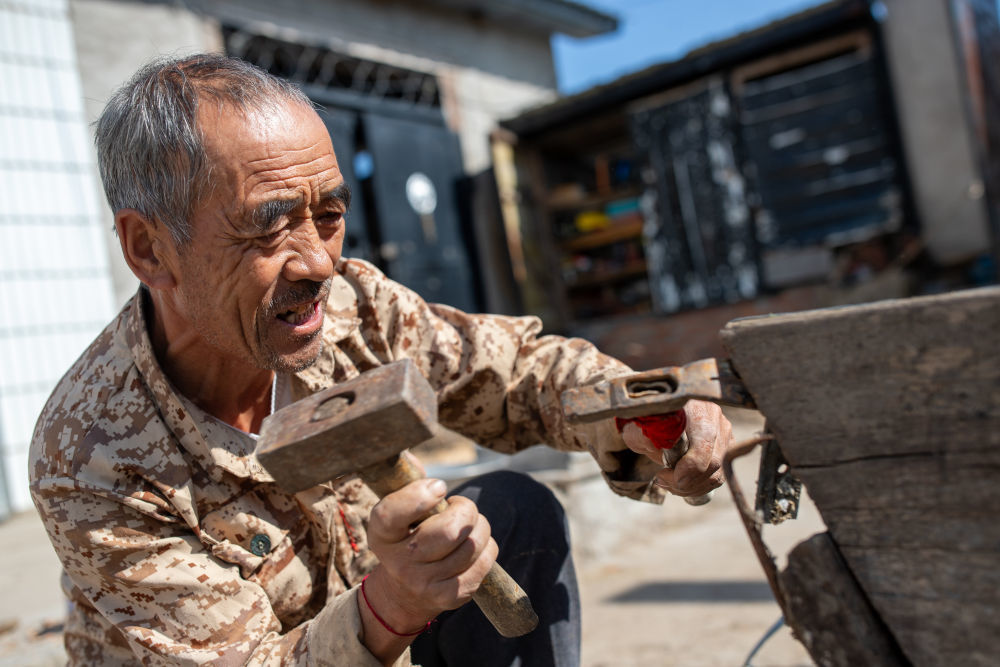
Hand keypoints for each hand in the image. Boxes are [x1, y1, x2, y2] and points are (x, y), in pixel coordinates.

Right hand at [364, 478, 497, 632]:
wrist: (404, 591)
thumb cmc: (408, 535)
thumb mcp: (398, 512)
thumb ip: (408, 484)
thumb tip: (412, 457)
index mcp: (381, 535)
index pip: (392, 514)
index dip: (420, 495)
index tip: (439, 487)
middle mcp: (399, 563)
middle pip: (449, 531)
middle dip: (466, 510)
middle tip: (461, 508)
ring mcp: (423, 583)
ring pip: (472, 545)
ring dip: (480, 527)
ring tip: (470, 525)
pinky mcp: (447, 598)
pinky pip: (483, 564)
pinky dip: (488, 548)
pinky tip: (477, 544)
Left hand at [620, 400, 732, 497]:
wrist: (654, 422)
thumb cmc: (645, 425)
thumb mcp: (637, 430)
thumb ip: (647, 437)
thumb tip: (663, 445)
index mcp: (694, 407)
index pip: (702, 447)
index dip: (684, 470)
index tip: (661, 476)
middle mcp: (714, 417)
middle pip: (712, 463)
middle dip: (685, 482)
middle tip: (662, 481)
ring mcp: (723, 432)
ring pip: (716, 474)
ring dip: (690, 487)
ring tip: (669, 483)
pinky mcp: (725, 448)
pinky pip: (716, 477)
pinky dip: (698, 487)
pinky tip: (680, 483)